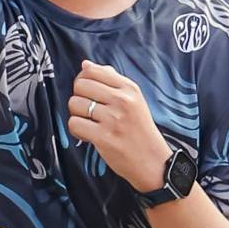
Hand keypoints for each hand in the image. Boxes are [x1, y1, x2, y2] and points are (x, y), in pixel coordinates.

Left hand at [69, 60, 171, 192]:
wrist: (154, 162)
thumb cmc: (141, 131)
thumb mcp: (134, 100)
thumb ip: (111, 80)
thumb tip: (85, 64)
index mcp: (129, 88)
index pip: (92, 71)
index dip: (82, 81)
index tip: (88, 93)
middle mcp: (122, 101)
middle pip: (80, 85)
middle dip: (78, 98)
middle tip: (88, 111)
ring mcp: (113, 119)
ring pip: (74, 104)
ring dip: (77, 115)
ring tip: (90, 124)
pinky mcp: (104, 137)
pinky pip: (75, 124)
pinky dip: (77, 131)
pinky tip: (88, 135)